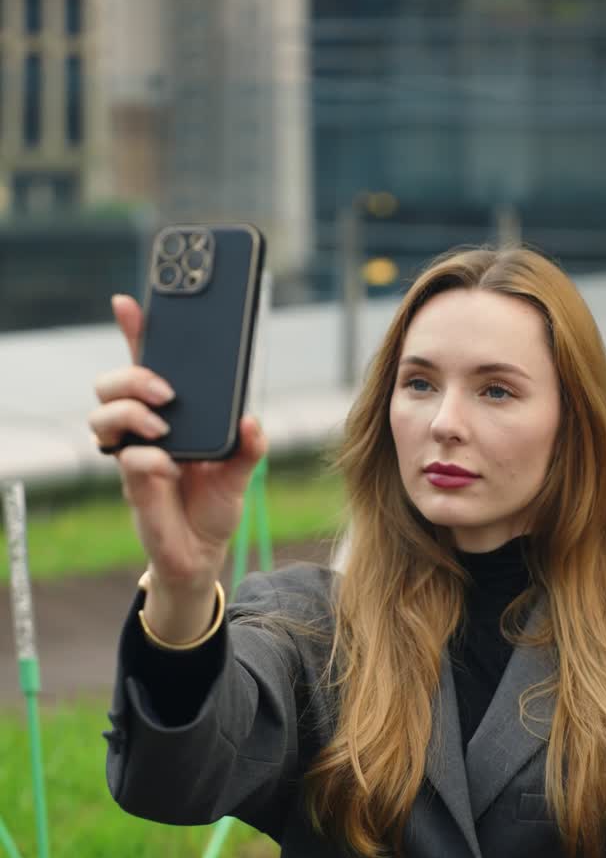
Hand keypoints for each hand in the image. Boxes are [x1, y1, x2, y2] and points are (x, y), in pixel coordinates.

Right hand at [89, 294, 267, 591]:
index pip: (146, 365)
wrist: (204, 553)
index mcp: (171, 415)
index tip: (129, 304)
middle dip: (132, 375)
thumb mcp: (241, 472)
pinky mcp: (133, 486)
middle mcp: (144, 430)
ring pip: (103, 417)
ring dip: (129, 413)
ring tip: (163, 428)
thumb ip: (249, 445)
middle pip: (111, 384)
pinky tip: (169, 466)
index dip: (134, 332)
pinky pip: (128, 461)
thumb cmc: (214, 504)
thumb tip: (251, 420)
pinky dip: (148, 459)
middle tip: (166, 391)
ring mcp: (133, 456)